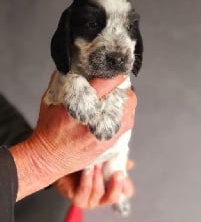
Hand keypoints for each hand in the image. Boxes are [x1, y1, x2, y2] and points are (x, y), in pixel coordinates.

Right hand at [10, 74, 136, 200]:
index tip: (118, 70)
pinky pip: (127, 125)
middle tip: (116, 86)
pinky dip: (124, 116)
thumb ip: (63, 80)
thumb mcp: (50, 99)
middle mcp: (94, 120)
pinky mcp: (109, 143)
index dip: (116, 74)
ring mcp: (104, 133)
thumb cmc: (48, 130)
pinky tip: (115, 113)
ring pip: (130, 112)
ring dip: (126, 102)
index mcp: (78, 106)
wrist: (48, 158)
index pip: (107, 84)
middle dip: (124, 88)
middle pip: (126, 98)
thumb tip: (74, 64)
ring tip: (116, 99)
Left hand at [54, 160, 134, 208]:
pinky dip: (87, 179)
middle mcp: (101, 198)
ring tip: (97, 162)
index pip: (125, 192)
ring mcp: (89, 201)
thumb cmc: (83, 163)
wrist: (61, 163)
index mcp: (111, 189)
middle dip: (116, 185)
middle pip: (114, 197)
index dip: (127, 186)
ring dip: (99, 176)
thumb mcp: (102, 160)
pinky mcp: (77, 200)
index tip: (125, 174)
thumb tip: (130, 164)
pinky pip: (84, 190)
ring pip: (98, 192)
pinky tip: (88, 169)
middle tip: (118, 173)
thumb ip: (115, 162)